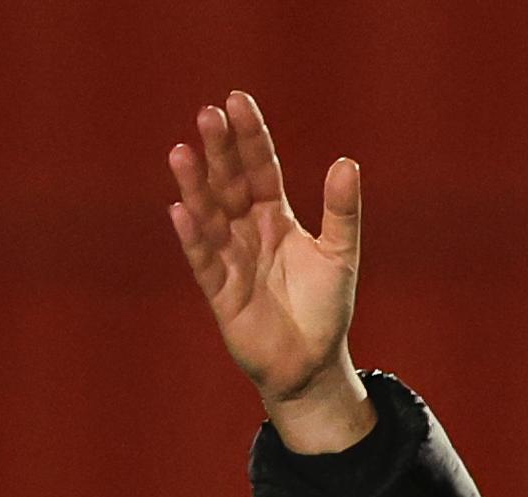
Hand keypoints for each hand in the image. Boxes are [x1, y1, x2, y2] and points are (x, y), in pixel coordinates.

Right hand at [165, 92, 372, 454]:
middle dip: (220, 151)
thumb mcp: (339, 255)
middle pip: (229, 183)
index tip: (238, 100)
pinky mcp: (221, 293)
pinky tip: (180, 211)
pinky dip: (194, 237)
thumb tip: (347, 161)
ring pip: (210, 216)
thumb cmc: (323, 308)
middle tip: (209, 114)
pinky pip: (204, 261)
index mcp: (274, 216)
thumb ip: (341, 212)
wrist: (312, 365)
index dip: (250, 137)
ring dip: (196, 186)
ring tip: (182, 152)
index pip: (260, 168)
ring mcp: (230, 259)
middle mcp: (246, 231)